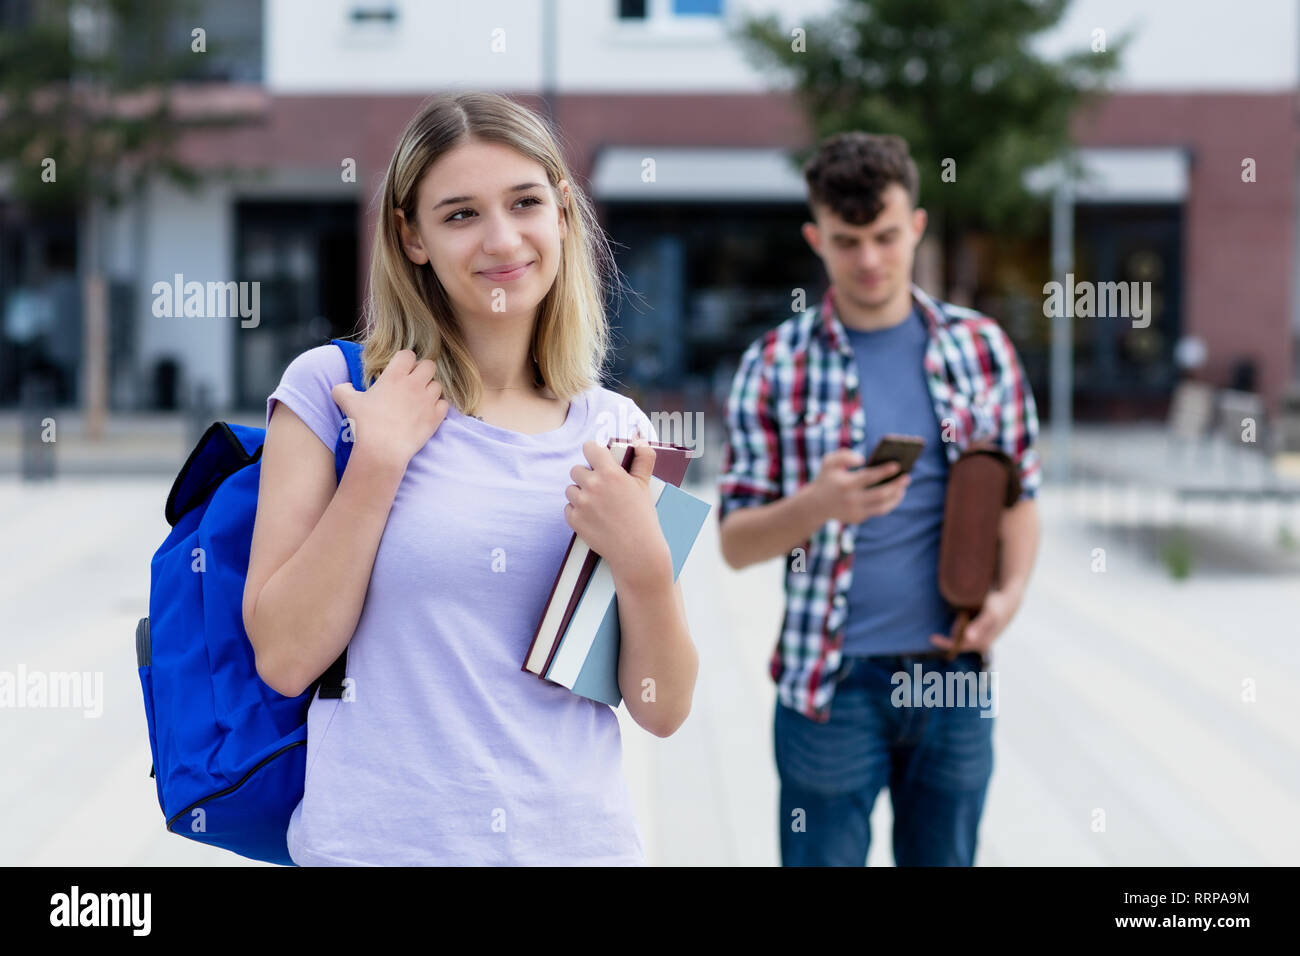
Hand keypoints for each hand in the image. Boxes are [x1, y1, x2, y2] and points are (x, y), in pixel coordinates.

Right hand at [331, 349, 448, 471]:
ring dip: (430, 390)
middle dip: (422, 372)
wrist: (382, 449)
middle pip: (429, 365)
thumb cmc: (365, 424)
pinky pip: (444, 404)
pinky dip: (438, 407)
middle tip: (413, 384)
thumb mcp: (348, 402)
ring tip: (419, 401)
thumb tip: (342, 387)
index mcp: (394, 376)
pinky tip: (427, 413)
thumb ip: (343, 390)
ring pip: (438, 385)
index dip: (405, 361)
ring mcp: (427, 400)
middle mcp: (414, 384)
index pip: (408, 355)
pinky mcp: (436, 416)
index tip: (400, 371)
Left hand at [565, 428, 669, 585]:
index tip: (598, 459)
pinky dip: (577, 511)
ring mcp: (582, 504)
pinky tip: (593, 517)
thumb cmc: (643, 517)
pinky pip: (568, 508)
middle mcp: (593, 486)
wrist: (637, 551)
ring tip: (598, 505)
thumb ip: (643, 458)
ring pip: (570, 489)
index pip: (590, 448)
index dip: (594, 452)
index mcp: (610, 473)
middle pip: (577, 469)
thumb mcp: (645, 484)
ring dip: (581, 494)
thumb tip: (639, 439)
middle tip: (601, 488)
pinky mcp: (574, 520)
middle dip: (587, 476)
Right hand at [808, 448, 910, 524]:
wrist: (815, 505)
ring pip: (882, 506)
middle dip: (896, 485)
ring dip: (896, 496)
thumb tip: (862, 459)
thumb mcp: (829, 462)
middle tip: (907, 477)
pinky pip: (878, 511)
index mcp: (845, 484)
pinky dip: (889, 503)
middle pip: (880, 494)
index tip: (897, 465)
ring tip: (903, 487)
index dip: (884, 471)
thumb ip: (844, 455)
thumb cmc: (827, 478)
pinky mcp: (858, 519)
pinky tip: (895, 494)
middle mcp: (851, 500)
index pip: (869, 477)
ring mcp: (855, 511)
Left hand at [930, 587, 1020, 655]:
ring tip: (969, 611)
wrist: (1010, 600)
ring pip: (961, 633)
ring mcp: (981, 638)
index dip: (944, 643)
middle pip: (958, 639)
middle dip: (956, 627)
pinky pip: (965, 629)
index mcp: (981, 643)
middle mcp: (981, 644)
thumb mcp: (989, 614)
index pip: (958, 646)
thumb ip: (979, 625)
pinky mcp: (980, 632)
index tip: (931, 638)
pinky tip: (969, 613)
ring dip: (960, 623)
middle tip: (964, 612)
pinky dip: (963, 622)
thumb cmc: (998, 606)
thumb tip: (968, 637)